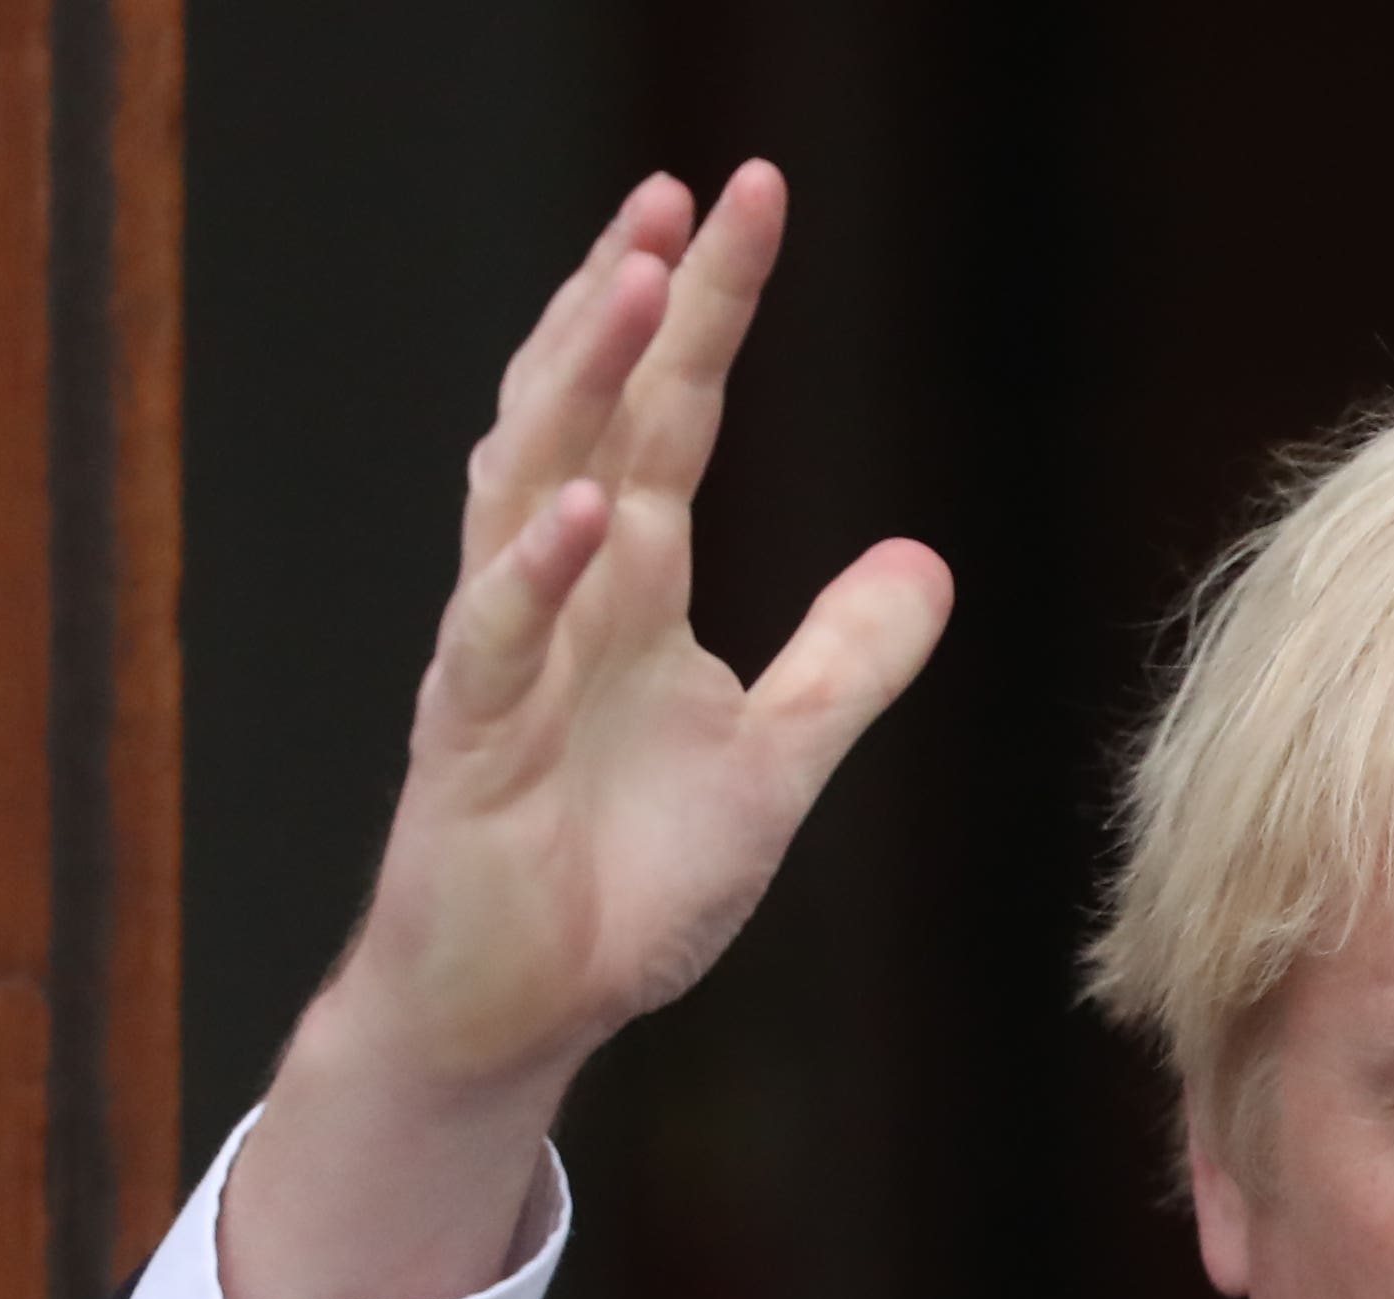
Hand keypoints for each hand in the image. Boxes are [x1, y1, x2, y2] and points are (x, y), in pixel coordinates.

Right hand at [230, 162, 952, 1298]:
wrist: (521, 1007)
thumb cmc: (623, 883)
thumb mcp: (772, 764)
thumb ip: (843, 665)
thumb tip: (926, 561)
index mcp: (627, 583)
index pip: (672, 413)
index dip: (710, 309)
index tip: (748, 196)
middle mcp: (556, 590)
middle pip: (591, 413)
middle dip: (631, 301)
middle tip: (678, 197)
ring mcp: (500, 656)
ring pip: (525, 484)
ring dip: (574, 384)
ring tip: (631, 283)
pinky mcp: (466, 740)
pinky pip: (494, 636)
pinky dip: (533, 569)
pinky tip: (578, 505)